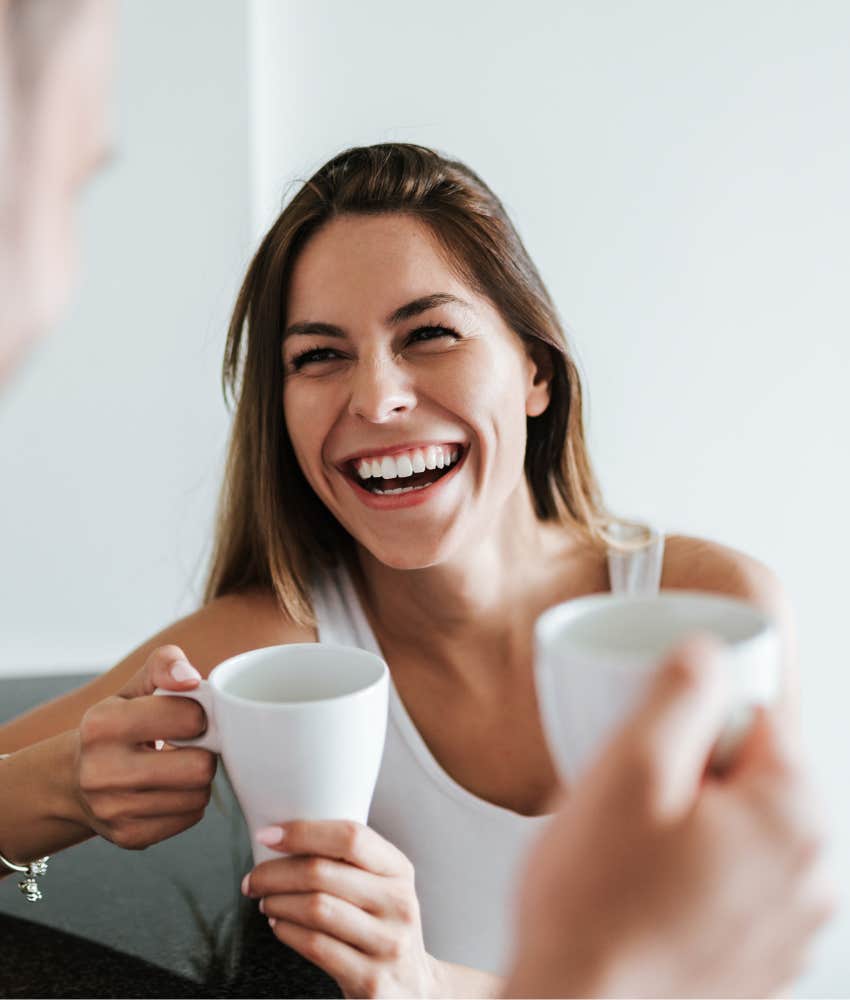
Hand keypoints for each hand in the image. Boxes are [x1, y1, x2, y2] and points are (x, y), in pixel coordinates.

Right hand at [74, 645, 216, 848]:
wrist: (72, 780)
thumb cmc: (115, 726)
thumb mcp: (134, 688)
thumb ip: (164, 665)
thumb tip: (189, 678)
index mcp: (103, 724)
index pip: (189, 717)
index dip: (198, 715)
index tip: (186, 717)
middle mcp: (102, 770)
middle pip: (199, 767)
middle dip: (204, 753)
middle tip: (191, 746)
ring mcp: (113, 810)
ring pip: (198, 796)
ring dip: (197, 779)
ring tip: (177, 767)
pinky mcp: (128, 837)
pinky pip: (189, 819)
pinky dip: (187, 803)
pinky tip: (168, 790)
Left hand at [244, 820, 440, 997]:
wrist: (415, 990)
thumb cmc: (382, 927)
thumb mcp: (382, 888)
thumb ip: (348, 863)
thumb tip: (282, 839)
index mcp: (400, 870)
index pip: (351, 837)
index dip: (303, 832)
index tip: (268, 835)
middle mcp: (399, 903)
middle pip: (323, 873)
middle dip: (275, 873)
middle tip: (254, 878)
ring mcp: (387, 944)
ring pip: (315, 909)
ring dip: (278, 902)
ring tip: (266, 901)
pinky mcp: (371, 980)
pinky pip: (315, 946)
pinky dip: (287, 931)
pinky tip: (279, 925)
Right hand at [506, 635, 835, 998]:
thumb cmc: (596, 904)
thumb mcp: (628, 768)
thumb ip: (680, 693)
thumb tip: (711, 649)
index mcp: (794, 814)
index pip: (763, 712)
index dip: (697, 711)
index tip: (650, 738)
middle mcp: (812, 872)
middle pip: (756, 769)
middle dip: (695, 763)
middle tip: (630, 792)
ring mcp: (792, 921)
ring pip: (744, 823)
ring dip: (695, 815)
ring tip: (632, 844)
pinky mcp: (764, 954)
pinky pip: (738, 876)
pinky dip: (700, 865)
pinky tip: (646, 888)